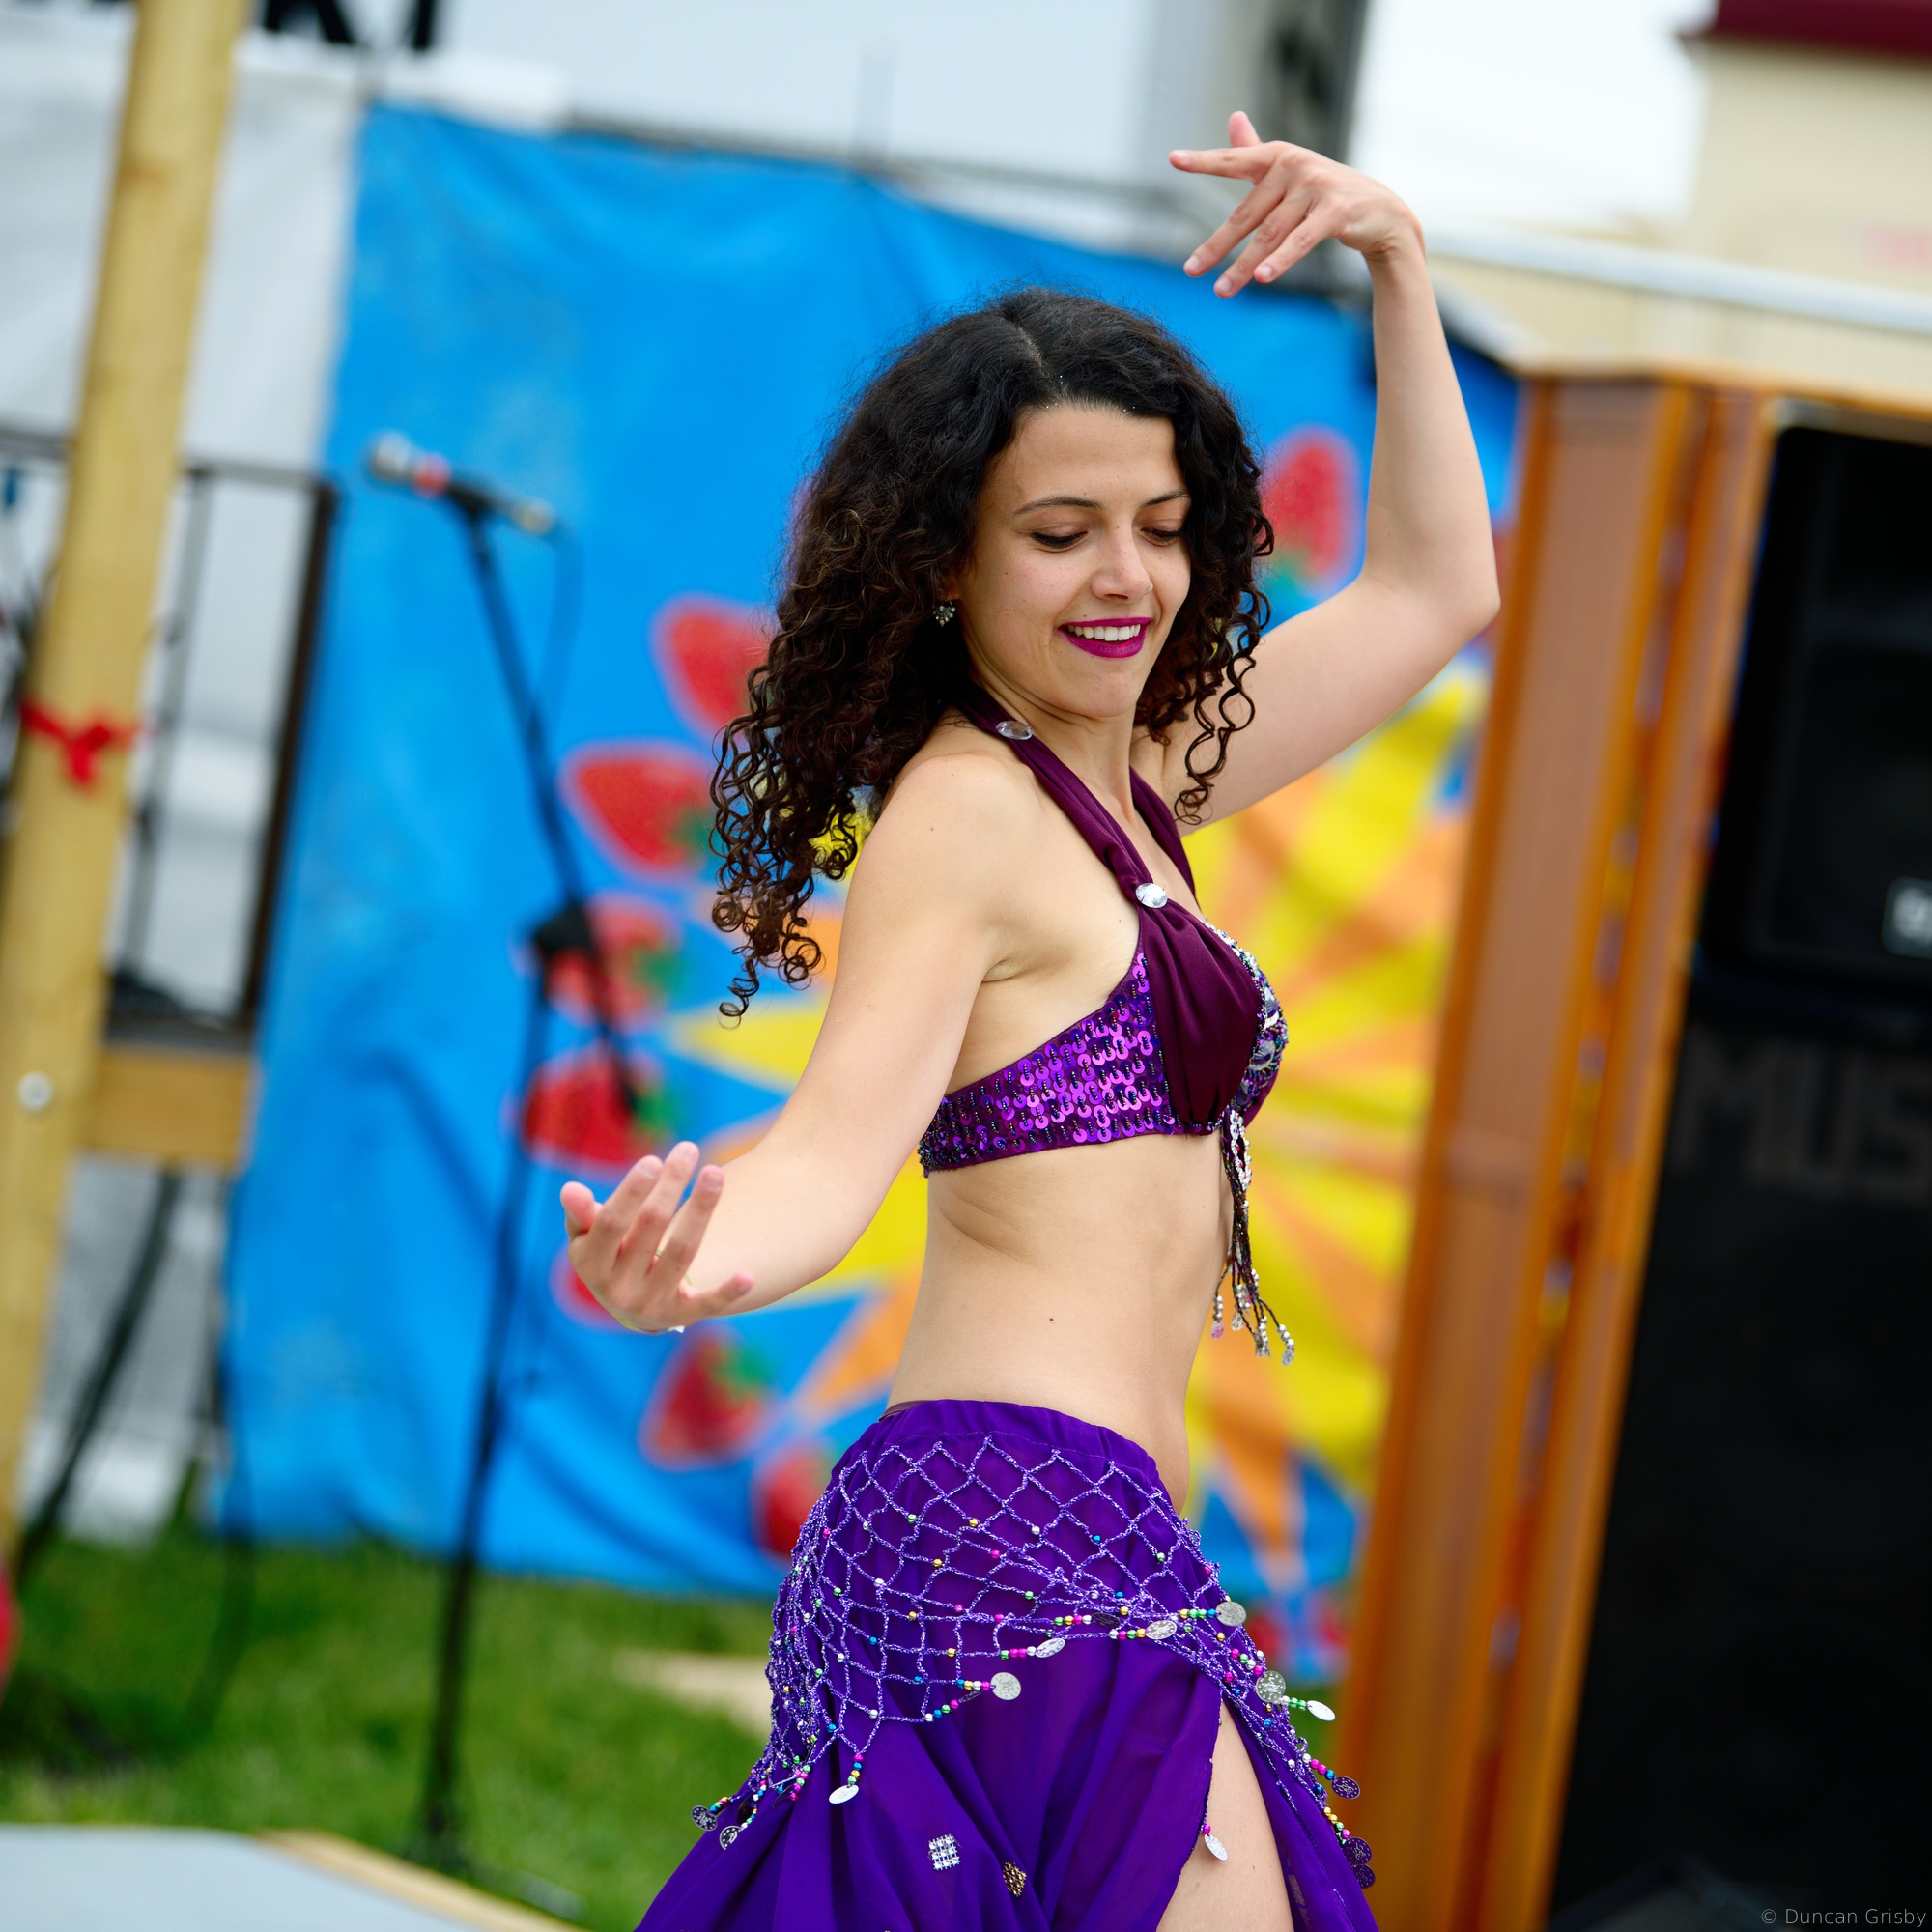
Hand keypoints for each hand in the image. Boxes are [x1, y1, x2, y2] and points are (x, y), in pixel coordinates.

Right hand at [560, 1141, 753, 1333]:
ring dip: (701, 1210)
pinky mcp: (682, 1316)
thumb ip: (580, 1213)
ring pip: (682, 1252)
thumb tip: (570, 1189)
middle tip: (689, 1149)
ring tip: (714, 1173)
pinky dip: (727, 1292)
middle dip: (671, 1186)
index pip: (611, 1222)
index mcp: (590, 1264)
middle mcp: (618, 1289)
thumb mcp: (587, 1236)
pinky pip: (707, 1304)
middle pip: (650, 1227)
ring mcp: (651, 1305)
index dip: (631, 1191)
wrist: (629, 1305)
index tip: (654, 1160)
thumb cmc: (609, 1253)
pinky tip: (749, 1276)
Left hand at [1171, 110, 1418, 296]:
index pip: (1234, 160)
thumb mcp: (1291, 171)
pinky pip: (1300, 240)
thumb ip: (1257, 150)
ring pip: (1269, 234)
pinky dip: (1281, 260)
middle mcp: (1295, 166)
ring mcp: (1316, 187)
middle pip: (1246, 214)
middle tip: (1191, 271)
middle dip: (1217, 246)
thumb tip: (1234, 117)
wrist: (1379, 212)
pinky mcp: (1335, 211)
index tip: (1173, 159)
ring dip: (1244, 266)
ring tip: (1221, 290)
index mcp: (1278, 156)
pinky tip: (1263, 278)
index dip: (1204, 161)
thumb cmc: (1326, 193)